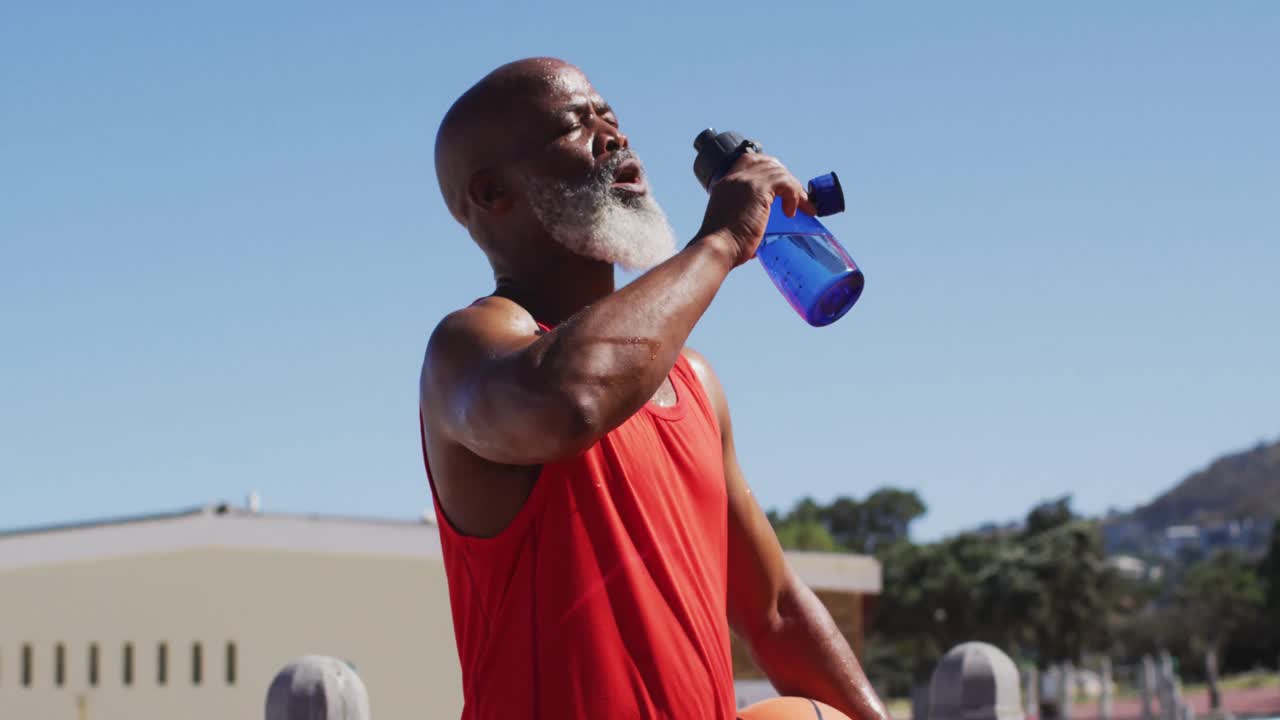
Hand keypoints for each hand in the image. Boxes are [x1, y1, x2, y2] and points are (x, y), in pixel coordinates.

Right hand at [695, 152, 816, 266]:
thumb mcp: (731, 223)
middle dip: (786, 177)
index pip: (749, 161)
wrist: (717, 249)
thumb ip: (746, 216)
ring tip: (802, 207)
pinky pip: (786, 183)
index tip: (779, 187)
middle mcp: (735, 178)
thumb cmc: (724, 247)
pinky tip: (790, 212)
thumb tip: (765, 227)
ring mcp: (746, 181)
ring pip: (780, 172)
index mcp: (726, 183)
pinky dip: (794, 195)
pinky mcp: (758, 190)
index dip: (768, 169)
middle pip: (768, 163)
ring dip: (795, 189)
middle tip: (796, 197)